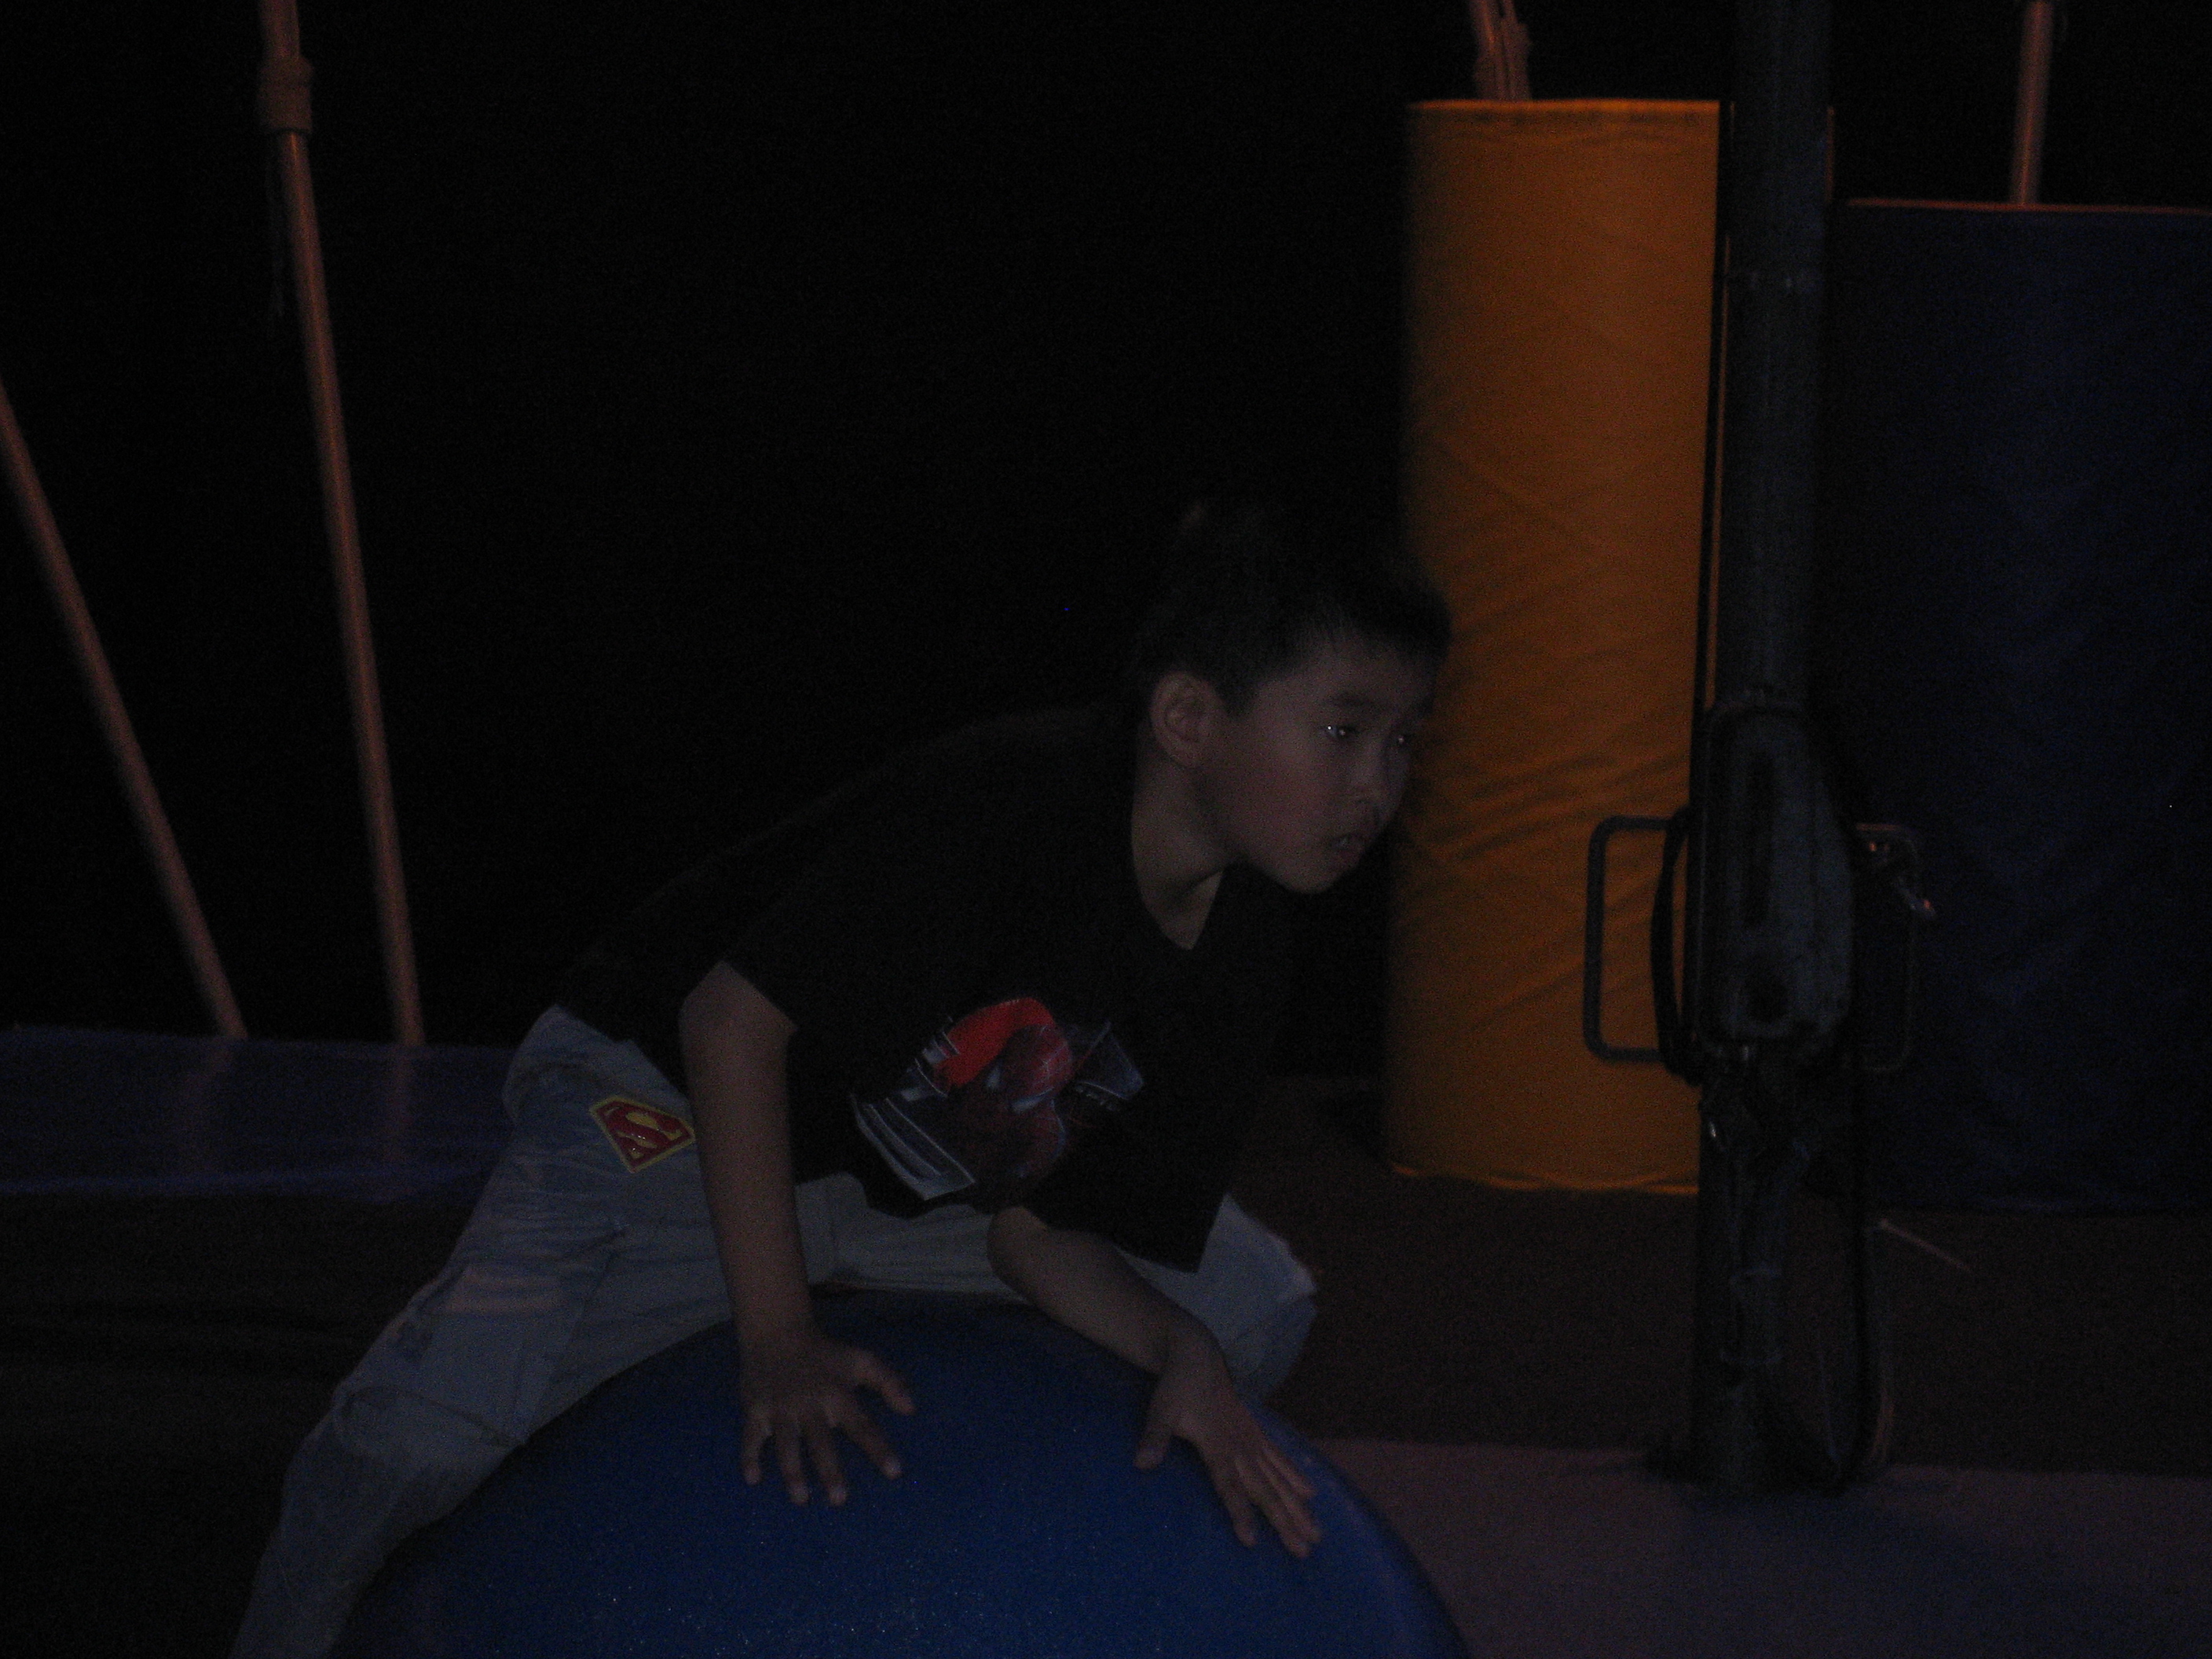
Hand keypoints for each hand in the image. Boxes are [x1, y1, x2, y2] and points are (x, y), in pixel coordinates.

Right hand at [739, 1324, 913, 1505]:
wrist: (776, 1332)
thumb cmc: (824, 1353)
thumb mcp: (861, 1360)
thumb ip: (889, 1382)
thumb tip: (911, 1409)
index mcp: (837, 1394)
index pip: (862, 1425)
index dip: (878, 1448)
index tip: (894, 1471)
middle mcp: (809, 1404)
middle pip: (820, 1441)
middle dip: (830, 1470)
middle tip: (839, 1499)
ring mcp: (780, 1408)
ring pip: (786, 1443)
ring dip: (793, 1471)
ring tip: (801, 1498)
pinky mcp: (756, 1408)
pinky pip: (750, 1435)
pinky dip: (749, 1456)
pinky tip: (752, 1479)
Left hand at [1135, 1326, 1319, 1556]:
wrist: (1197, 1355)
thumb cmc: (1177, 1387)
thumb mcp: (1161, 1410)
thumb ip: (1155, 1437)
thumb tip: (1142, 1463)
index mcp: (1217, 1444)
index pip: (1230, 1485)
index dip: (1240, 1511)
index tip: (1251, 1539)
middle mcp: (1239, 1445)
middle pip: (1265, 1489)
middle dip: (1284, 1520)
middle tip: (1303, 1549)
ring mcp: (1251, 1439)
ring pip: (1278, 1478)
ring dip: (1297, 1507)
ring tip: (1316, 1533)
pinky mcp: (1255, 1432)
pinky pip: (1279, 1458)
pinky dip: (1294, 1475)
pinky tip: (1310, 1494)